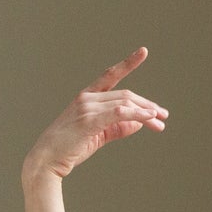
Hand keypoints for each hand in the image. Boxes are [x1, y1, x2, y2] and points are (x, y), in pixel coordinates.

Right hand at [24, 48, 168, 182]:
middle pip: (126, 95)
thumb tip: (139, 123)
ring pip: (125, 103)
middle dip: (148, 105)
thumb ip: (118, 127)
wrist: (47, 160)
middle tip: (164, 116)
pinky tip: (149, 117)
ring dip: (146, 113)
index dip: (128, 62)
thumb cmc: (70, 147)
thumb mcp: (98, 135)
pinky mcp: (89, 120)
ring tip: (161, 123)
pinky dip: (137, 114)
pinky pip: (119, 113)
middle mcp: (87, 97)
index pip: (111, 75)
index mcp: (87, 97)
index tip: (143, 51)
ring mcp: (87, 107)